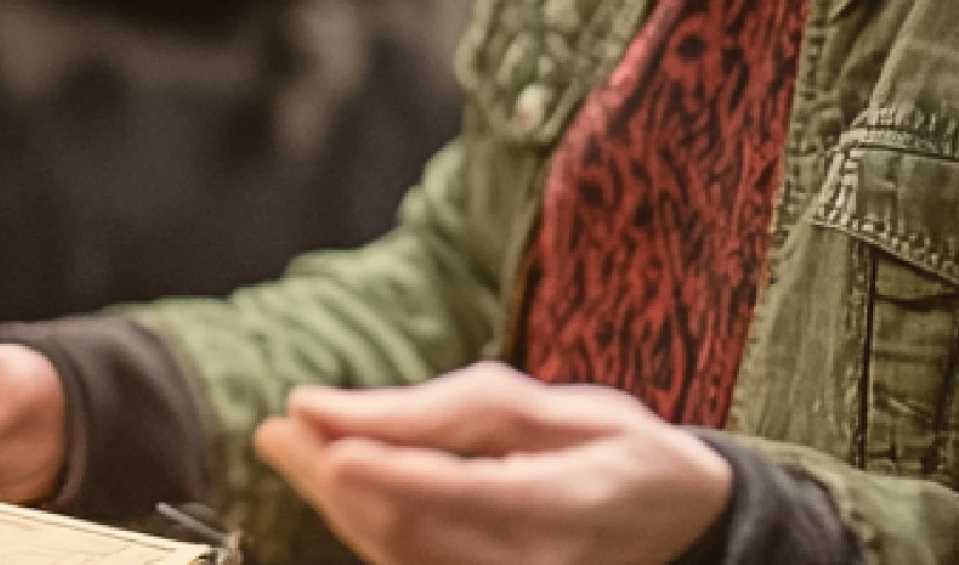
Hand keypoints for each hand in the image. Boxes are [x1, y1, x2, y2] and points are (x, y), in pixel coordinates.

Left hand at [252, 363, 731, 564]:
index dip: (385, 467)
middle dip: (332, 478)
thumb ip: (458, 409)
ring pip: (399, 554)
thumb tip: (347, 410)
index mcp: (570, 504)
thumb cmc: (620, 455)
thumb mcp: (564, 409)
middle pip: (410, 530)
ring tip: (295, 445)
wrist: (679, 531)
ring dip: (338, 502)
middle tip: (279, 428)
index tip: (314, 430)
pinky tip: (341, 484)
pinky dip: (368, 526)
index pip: (463, 491)